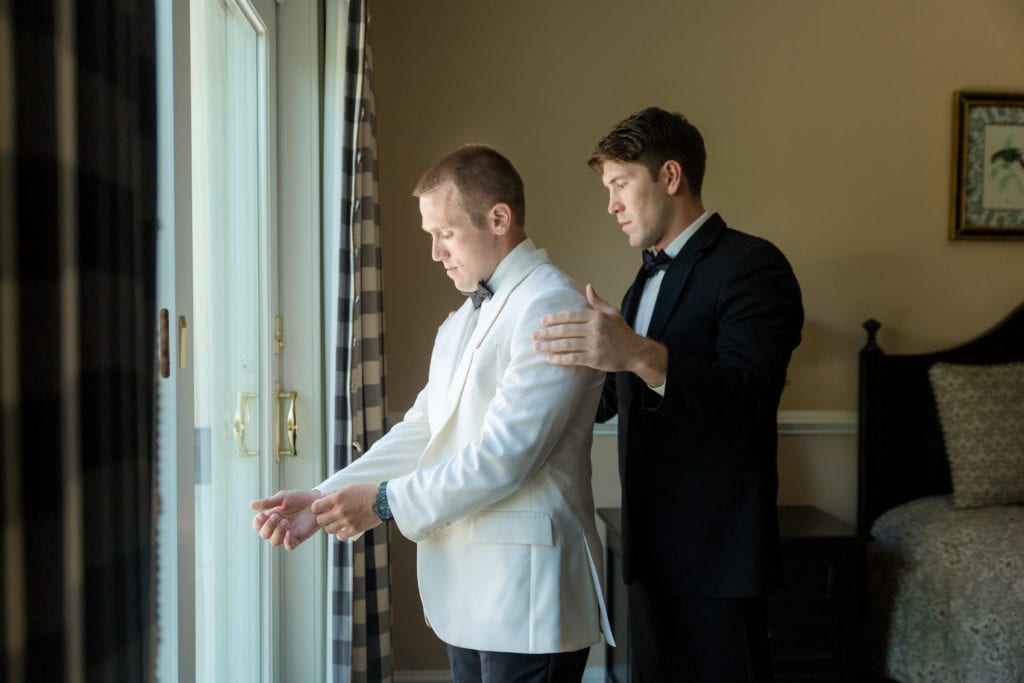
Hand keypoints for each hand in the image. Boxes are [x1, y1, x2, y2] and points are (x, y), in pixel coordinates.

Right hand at [250, 489, 321, 549]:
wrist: (317, 501)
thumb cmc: (300, 498)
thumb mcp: (282, 498)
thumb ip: (267, 503)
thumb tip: (250, 505)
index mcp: (271, 517)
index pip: (258, 525)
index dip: (257, 523)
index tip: (262, 515)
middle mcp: (277, 527)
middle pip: (264, 535)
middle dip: (268, 526)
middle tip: (276, 516)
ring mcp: (287, 533)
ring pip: (274, 542)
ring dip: (277, 533)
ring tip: (285, 522)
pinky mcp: (298, 538)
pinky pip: (289, 546)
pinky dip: (287, 541)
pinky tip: (289, 532)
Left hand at [310, 483, 381, 540]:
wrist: (383, 501)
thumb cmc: (368, 492)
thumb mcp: (349, 488)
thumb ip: (335, 494)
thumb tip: (324, 498)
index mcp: (337, 497)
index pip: (316, 507)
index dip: (317, 508)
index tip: (321, 509)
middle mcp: (340, 510)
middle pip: (320, 520)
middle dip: (324, 518)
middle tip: (329, 516)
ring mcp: (346, 521)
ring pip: (329, 530)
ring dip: (332, 526)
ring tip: (339, 523)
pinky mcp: (354, 529)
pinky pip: (340, 536)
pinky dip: (341, 534)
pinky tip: (345, 528)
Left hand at [532, 284, 666, 384]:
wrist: (636, 352)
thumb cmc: (622, 332)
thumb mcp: (612, 313)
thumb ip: (597, 301)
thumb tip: (588, 287)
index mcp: (597, 316)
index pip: (571, 315)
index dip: (555, 318)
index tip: (542, 320)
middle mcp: (595, 329)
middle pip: (566, 330)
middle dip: (547, 333)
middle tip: (533, 335)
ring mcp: (594, 345)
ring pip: (567, 345)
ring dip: (549, 346)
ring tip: (537, 347)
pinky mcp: (595, 359)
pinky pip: (573, 358)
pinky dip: (560, 359)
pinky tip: (550, 358)